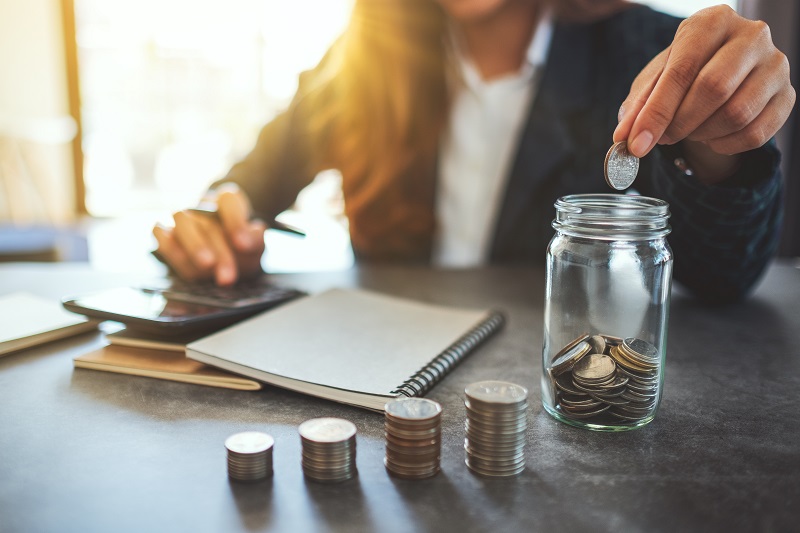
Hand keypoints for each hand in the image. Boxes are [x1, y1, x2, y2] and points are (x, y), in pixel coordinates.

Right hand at [152, 184, 265, 284]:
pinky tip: (184, 263)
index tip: (244, 245)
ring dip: (195, 247)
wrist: (225, 252)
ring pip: (182, 222)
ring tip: (208, 267)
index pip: (228, 200)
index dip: (236, 222)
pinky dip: (168, 246)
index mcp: (227, 201)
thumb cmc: (241, 246)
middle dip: (220, 254)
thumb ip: (255, 240)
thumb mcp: (254, 245)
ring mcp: (183, 217)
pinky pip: (159, 231)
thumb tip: (251, 235)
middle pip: (209, 223)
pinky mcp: (166, 231)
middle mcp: (203, 205)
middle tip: (228, 278)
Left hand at [614, 5, 794, 183]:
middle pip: (714, 89)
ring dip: (703, 134)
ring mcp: (775, 65)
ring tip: (689, 131)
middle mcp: (751, 36)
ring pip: (737, 114)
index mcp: (712, 22)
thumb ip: (638, 106)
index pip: (682, 69)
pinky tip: (712, 138)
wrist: (724, 75)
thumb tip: (624, 138)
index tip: (635, 143)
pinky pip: (756, 133)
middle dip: (680, 123)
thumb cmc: (684, 73)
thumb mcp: (655, 81)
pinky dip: (725, 145)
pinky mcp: (787, 95)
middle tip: (662, 139)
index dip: (656, 111)